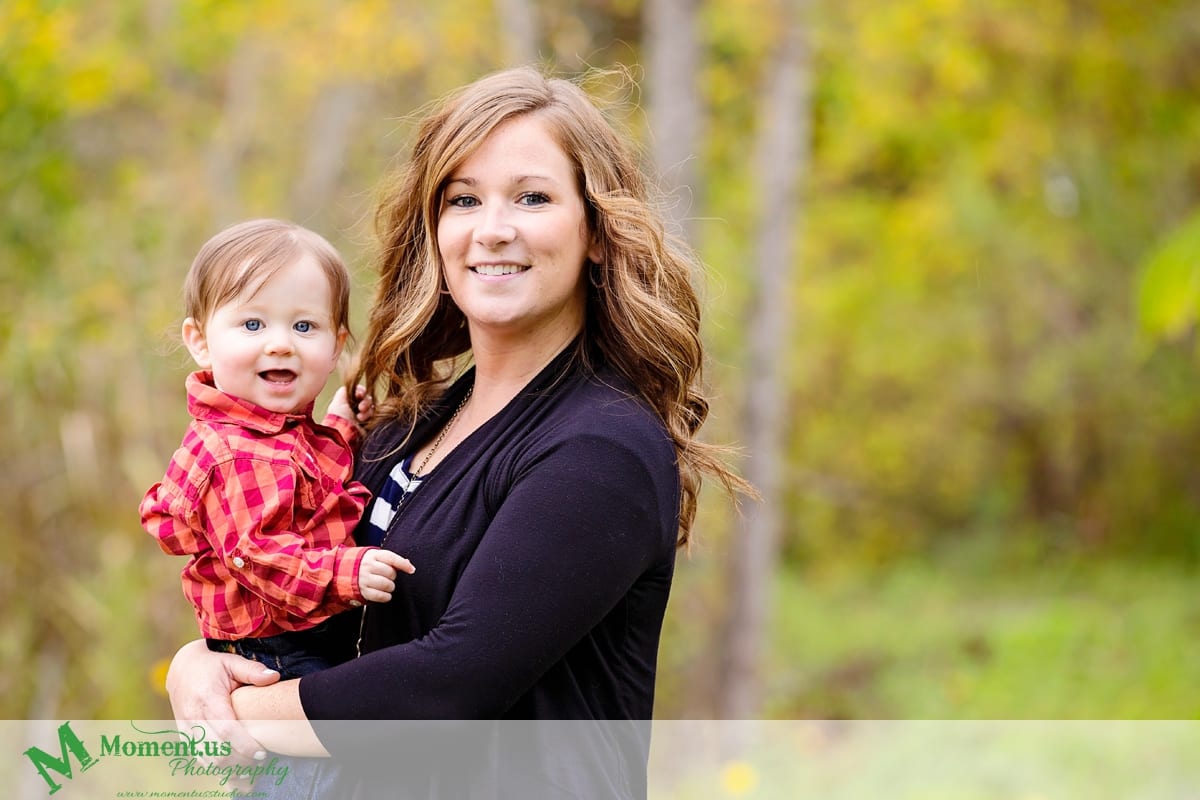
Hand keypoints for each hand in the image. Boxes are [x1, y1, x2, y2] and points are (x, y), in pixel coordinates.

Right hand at [165, 639, 279, 761]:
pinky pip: (198, 757)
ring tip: (249, 767)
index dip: (244, 746)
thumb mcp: (232, 663)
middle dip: (240, 761)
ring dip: (228, 767)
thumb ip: (253, 670)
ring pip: (206, 758)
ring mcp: (186, 727)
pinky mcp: (183, 735)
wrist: (182, 669)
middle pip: (216, 749)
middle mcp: (193, 715)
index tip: (261, 753)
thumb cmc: (213, 666)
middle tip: (260, 761)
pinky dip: (215, 766)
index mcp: (208, 698)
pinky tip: (233, 767)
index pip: (226, 730)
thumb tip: (274, 676)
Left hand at [327, 384, 372, 423]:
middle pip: (367, 397)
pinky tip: (362, 420)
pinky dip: (369, 416)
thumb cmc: (339, 416)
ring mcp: (362, 415)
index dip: (361, 391)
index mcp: (347, 401)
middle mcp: (354, 407)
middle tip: (361, 408)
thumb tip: (351, 385)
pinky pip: (374, 414)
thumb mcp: (338, 399)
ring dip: (367, 410)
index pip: (359, 391)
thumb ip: (345, 390)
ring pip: (371, 406)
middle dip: (365, 401)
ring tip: (360, 417)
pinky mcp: (368, 422)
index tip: (359, 394)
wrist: (343, 432)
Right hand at [358, 548, 414, 602]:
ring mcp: (364, 578)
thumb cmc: (368, 564)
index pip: (391, 558)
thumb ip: (392, 560)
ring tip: (387, 585)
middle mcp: (368, 566)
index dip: (403, 564)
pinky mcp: (363, 590)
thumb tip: (408, 564)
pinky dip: (385, 596)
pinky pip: (379, 595)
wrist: (346, 570)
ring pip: (385, 584)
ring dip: (390, 586)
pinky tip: (385, 594)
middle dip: (393, 576)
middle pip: (390, 572)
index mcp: (373, 555)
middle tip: (389, 577)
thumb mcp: (377, 557)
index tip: (411, 570)